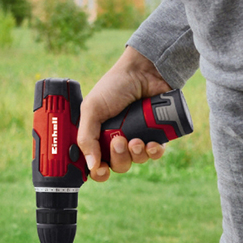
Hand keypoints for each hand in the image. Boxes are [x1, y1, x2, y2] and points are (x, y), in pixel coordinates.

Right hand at [77, 46, 171, 181]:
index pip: (96, 164)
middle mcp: (117, 139)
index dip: (98, 171)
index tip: (100, 169)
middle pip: (118, 166)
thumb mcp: (92, 109)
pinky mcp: (156, 134)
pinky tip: (152, 143)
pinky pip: (156, 153)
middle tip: (119, 141)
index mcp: (98, 136)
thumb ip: (86, 137)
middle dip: (118, 158)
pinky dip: (154, 152)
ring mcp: (138, 137)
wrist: (144, 71)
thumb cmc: (115, 86)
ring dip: (136, 154)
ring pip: (137, 161)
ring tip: (136, 140)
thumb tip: (90, 166)